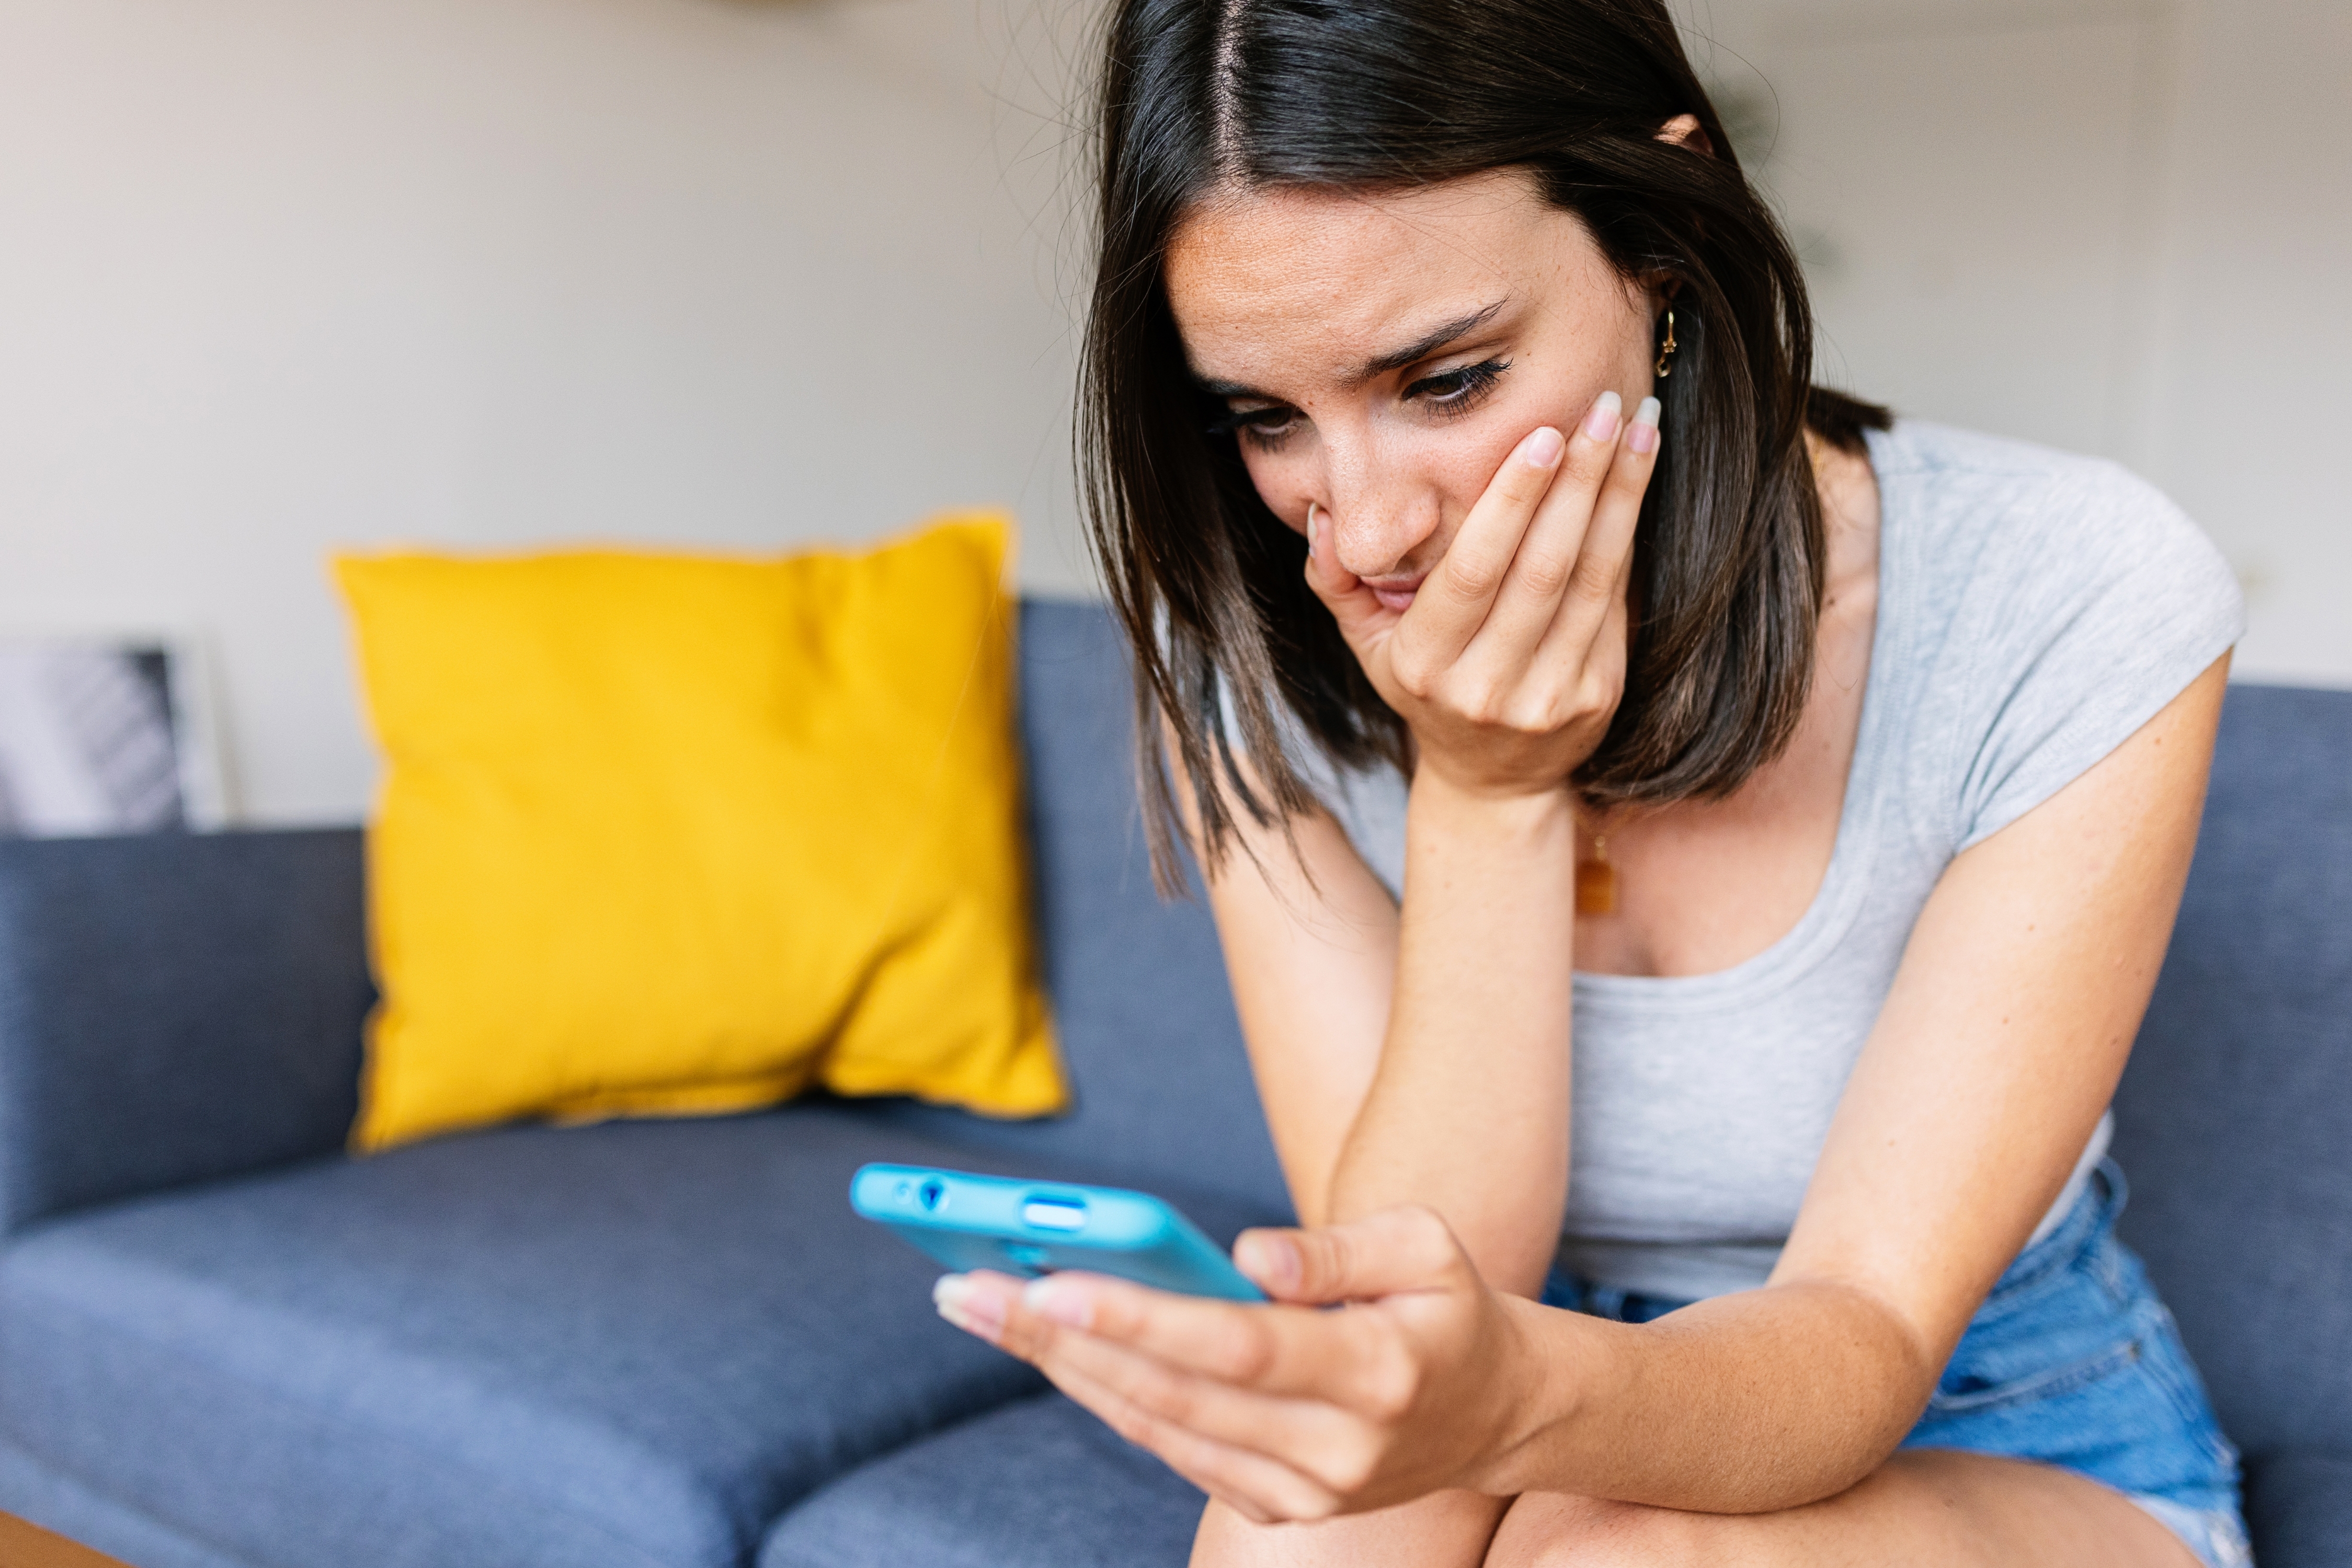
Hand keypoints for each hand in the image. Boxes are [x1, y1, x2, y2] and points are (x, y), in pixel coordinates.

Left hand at [931, 1207, 1535, 1522]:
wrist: (1497, 1413)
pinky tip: (1045, 1344)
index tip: (1051, 1277)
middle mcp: (1336, 1450)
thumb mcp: (1425, 1245)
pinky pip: (1170, 1449)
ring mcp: (1303, 1493)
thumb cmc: (1447, 1305)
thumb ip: (1337, 1245)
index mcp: (1378, 1371)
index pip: (1237, 1345)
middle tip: (967, 1285)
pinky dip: (1102, 1396)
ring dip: (1060, 1366)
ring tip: (979, 1304)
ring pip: (1156, 1427)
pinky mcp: (1276, 1508)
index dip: (1140, 1315)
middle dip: (1060, 1336)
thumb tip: (1245, 1254)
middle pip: (1172, 1393)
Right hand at [1309, 392, 1658, 798]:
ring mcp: (1547, 695)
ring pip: (1592, 580)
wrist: (1491, 781)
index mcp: (1424, 663)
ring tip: (1638, 425)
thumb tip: (1322, 515)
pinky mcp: (1596, 697)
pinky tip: (1637, 483)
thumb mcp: (1367, 645)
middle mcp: (1486, 685)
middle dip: (1578, 480)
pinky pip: (1616, 605)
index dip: (1512, 502)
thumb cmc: (1426, 690)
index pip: (1474, 571)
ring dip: (1620, 497)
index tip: (1543, 436)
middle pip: (1543, 568)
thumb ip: (1337, 580)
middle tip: (1601, 407)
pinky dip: (1629, 538)